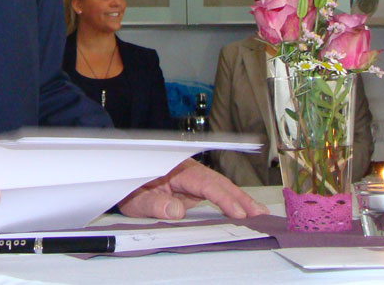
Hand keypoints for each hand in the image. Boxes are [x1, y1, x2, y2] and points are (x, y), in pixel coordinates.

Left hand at [117, 158, 267, 220]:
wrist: (124, 178)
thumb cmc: (130, 188)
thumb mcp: (136, 199)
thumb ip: (154, 204)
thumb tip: (176, 211)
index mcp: (178, 170)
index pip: (206, 184)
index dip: (224, 198)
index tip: (238, 212)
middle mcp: (189, 171)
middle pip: (219, 182)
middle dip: (241, 198)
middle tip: (260, 214)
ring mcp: (192, 178)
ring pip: (220, 186)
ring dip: (239, 199)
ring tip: (259, 214)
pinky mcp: (193, 186)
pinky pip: (215, 191)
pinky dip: (230, 200)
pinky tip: (242, 210)